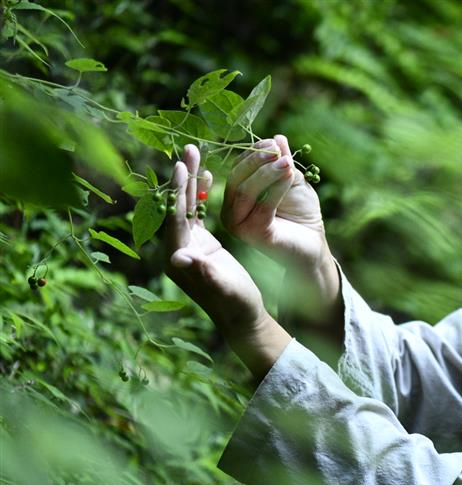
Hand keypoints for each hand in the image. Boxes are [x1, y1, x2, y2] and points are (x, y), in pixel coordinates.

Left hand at [164, 144, 266, 333]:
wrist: (244, 316)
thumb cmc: (236, 303)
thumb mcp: (222, 286)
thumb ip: (201, 271)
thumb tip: (178, 258)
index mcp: (179, 256)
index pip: (175, 217)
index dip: (178, 191)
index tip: (181, 166)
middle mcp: (178, 248)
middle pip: (177, 206)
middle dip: (182, 178)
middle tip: (188, 149)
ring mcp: (189, 245)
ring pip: (185, 206)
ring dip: (191, 181)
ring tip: (195, 153)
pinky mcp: (201, 244)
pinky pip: (196, 213)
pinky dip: (200, 194)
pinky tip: (208, 177)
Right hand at [221, 134, 330, 270]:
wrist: (314, 243)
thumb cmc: (301, 213)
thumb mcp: (291, 181)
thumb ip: (282, 162)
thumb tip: (277, 138)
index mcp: (234, 197)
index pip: (236, 170)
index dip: (251, 153)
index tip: (272, 142)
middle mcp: (231, 212)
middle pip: (236, 179)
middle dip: (255, 160)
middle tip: (276, 149)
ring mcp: (239, 226)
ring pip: (245, 191)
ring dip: (266, 172)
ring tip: (287, 162)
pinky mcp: (254, 235)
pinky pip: (262, 206)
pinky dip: (276, 188)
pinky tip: (289, 175)